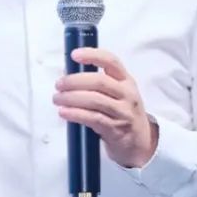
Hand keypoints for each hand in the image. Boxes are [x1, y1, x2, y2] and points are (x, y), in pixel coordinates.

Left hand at [53, 47, 158, 168]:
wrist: (140, 142)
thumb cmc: (122, 113)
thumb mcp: (117, 93)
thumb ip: (96, 83)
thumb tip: (66, 75)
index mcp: (126, 80)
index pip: (111, 61)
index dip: (92, 55)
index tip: (74, 55)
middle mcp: (127, 94)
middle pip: (99, 81)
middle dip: (75, 81)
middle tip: (59, 85)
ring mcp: (123, 112)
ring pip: (95, 100)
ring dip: (71, 98)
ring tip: (57, 99)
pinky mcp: (115, 129)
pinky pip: (93, 118)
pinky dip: (75, 114)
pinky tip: (64, 112)